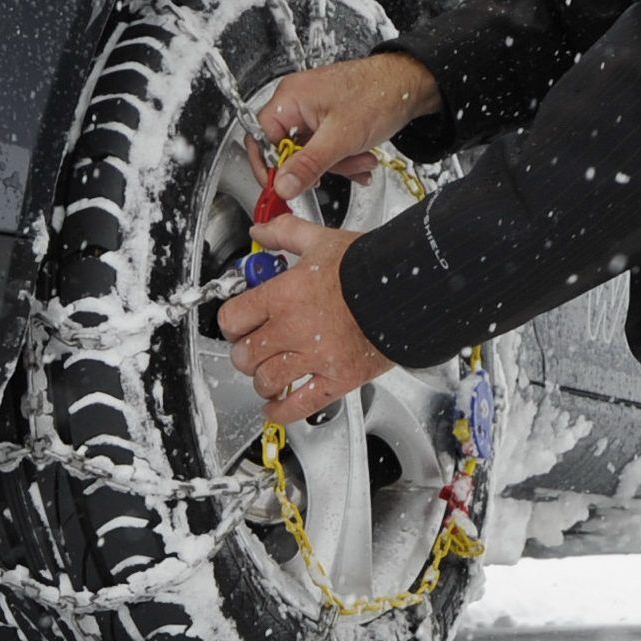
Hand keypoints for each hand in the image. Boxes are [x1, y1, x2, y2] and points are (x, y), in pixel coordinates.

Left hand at [215, 216, 392, 423]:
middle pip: (245, 355)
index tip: (237, 323)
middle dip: (244, 354)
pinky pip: (300, 405)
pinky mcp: (338, 379)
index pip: (233, 318)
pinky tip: (275, 407)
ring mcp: (315, 358)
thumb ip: (286, 233)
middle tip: (251, 349)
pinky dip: (281, 411)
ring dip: (262, 380)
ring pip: (267, 382)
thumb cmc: (368, 266)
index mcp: (285, 296)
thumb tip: (262, 229)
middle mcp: (294, 329)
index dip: (231, 323)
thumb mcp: (321, 241)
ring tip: (266, 376)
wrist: (409, 289)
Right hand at [254, 53, 440, 202]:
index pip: (261, 139)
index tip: (282, 187)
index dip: (270, 166)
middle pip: (289, 149)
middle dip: (319, 166)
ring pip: (311, 152)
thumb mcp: (340, 138)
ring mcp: (314, 110)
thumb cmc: (377, 94)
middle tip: (340, 168)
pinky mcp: (330, 118)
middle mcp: (297, 102)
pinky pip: (326, 146)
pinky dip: (344, 157)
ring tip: (361, 159)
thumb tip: (282, 185)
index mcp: (290, 99)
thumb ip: (308, 165)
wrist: (409, 84)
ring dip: (338, 163)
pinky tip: (362, 159)